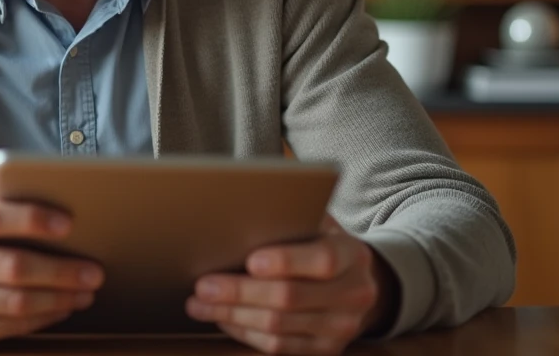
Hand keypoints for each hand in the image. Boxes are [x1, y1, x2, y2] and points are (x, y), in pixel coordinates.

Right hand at [0, 198, 103, 352]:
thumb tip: (57, 226)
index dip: (31, 219)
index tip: (68, 223)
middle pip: (13, 267)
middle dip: (62, 270)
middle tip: (94, 270)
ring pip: (17, 303)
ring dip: (60, 298)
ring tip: (85, 290)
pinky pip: (12, 328)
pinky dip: (44, 318)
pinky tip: (62, 307)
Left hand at [186, 216, 398, 354]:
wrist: (359, 284)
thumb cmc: (323, 245)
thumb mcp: (319, 226)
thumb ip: (293, 222)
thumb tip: (241, 215)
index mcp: (353, 255)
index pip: (323, 260)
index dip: (286, 261)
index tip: (249, 260)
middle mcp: (354, 294)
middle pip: (290, 298)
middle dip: (240, 292)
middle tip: (203, 286)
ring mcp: (341, 328)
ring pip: (279, 327)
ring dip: (233, 316)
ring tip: (199, 304)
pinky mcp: (326, 351)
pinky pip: (279, 347)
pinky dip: (244, 333)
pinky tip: (223, 320)